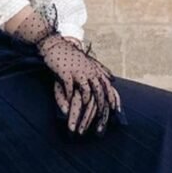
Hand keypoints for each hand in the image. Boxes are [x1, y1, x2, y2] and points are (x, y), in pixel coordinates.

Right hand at [12, 11, 120, 134]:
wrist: (55, 45)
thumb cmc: (71, 56)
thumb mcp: (89, 62)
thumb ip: (101, 70)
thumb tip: (113, 79)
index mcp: (95, 71)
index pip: (109, 88)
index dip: (113, 101)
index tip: (116, 113)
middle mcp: (90, 72)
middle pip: (100, 94)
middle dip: (100, 112)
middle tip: (99, 127)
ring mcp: (78, 72)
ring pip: (86, 94)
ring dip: (84, 111)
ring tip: (81, 123)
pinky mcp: (66, 72)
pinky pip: (71, 88)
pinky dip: (70, 98)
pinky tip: (67, 108)